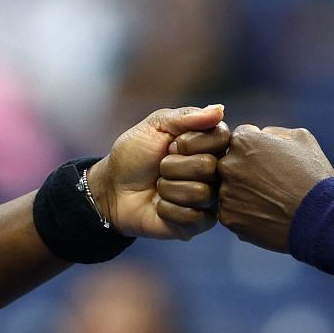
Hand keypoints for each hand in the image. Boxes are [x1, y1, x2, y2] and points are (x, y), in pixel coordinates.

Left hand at [90, 104, 228, 240]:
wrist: (112, 188)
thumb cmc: (134, 155)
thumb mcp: (155, 125)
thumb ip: (187, 116)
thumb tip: (220, 109)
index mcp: (209, 144)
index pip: (221, 138)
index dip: (190, 142)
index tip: (171, 144)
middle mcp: (215, 171)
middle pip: (209, 166)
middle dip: (173, 166)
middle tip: (160, 167)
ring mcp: (209, 198)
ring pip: (200, 193)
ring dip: (168, 188)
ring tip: (158, 186)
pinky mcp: (198, 223)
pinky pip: (192, 217)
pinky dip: (167, 209)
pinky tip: (160, 205)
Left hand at [216, 124, 333, 251]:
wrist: (320, 217)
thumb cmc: (313, 175)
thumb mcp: (300, 138)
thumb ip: (273, 132)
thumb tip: (261, 135)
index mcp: (243, 141)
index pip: (241, 139)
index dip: (258, 149)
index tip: (272, 162)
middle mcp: (228, 164)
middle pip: (231, 164)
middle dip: (246, 170)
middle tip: (271, 183)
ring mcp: (226, 193)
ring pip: (229, 189)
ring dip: (244, 192)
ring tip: (270, 201)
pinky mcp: (228, 218)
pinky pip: (232, 211)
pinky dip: (245, 213)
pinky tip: (266, 214)